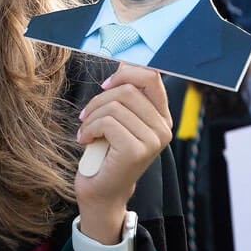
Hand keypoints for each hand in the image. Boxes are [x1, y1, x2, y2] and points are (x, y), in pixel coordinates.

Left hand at [74, 64, 171, 242]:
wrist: (101, 191)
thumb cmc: (106, 153)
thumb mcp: (117, 118)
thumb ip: (124, 94)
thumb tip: (124, 59)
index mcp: (162, 117)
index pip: (151, 77)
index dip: (125, 73)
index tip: (106, 86)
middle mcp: (163, 128)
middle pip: (128, 89)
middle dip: (99, 99)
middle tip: (87, 116)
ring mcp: (153, 140)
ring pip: (115, 105)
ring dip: (92, 116)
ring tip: (86, 131)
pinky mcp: (137, 150)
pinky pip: (108, 122)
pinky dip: (90, 128)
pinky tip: (86, 140)